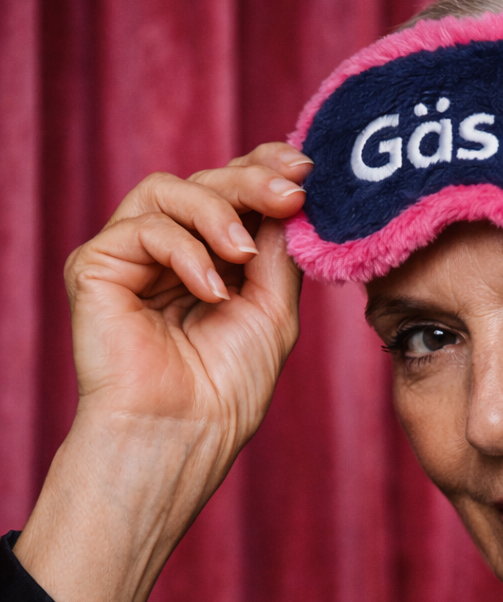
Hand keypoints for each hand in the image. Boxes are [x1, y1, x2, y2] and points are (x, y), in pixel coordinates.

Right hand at [14, 143, 311, 601]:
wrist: (186, 433)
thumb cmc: (229, 384)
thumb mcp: (274, 308)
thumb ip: (279, 250)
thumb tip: (294, 195)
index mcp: (212, 258)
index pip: (234, 194)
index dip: (266, 170)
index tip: (306, 167)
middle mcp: (171, 250)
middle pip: (206, 182)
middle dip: (252, 181)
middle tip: (290, 192)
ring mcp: (132, 256)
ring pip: (170, 191)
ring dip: (219, 211)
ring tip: (245, 254)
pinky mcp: (97, 267)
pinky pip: (143, 229)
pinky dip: (186, 252)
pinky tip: (212, 290)